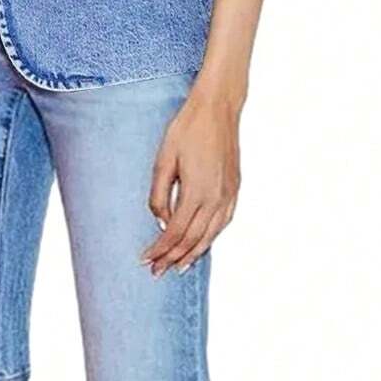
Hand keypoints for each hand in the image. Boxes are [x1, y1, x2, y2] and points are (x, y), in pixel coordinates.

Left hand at [140, 85, 241, 276]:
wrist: (218, 109)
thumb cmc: (187, 129)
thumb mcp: (163, 160)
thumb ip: (159, 195)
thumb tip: (162, 222)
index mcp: (197, 192)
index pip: (175, 232)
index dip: (159, 249)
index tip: (145, 260)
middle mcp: (216, 198)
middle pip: (192, 240)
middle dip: (172, 258)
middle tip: (156, 272)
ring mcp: (228, 195)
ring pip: (210, 235)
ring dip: (193, 254)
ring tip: (178, 267)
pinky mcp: (234, 189)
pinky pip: (223, 223)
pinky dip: (210, 238)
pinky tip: (201, 244)